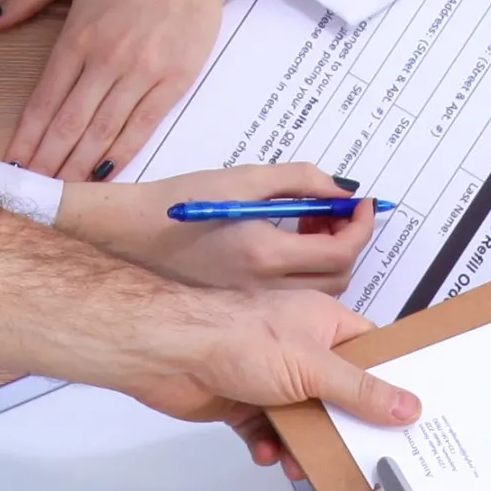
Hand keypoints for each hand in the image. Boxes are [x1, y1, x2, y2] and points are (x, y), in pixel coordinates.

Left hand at [0, 0, 280, 181]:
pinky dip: (122, 153)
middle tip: (33, 191)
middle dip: (48, 162)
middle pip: (69, 124)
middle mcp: (106, 59)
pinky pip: (143, 125)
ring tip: (63, 192)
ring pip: (103, 132)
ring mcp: (142, 73)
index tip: (13, 163)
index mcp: (78, 34)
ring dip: (80, 166)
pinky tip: (105, 173)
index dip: (27, 137)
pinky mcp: (174, 80)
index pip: (44, 99)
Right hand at [59, 161, 375, 292]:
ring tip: (309, 229)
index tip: (362, 205)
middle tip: (335, 214)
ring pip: (319, 295)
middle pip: (339, 279)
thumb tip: (339, 190)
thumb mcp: (242, 180)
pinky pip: (293, 302)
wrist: (129, 237)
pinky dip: (305, 277)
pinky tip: (286, 249)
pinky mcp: (243, 310)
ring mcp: (252, 304)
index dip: (360, 226)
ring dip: (328, 262)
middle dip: (348, 243)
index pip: (341, 250)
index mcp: (263, 252)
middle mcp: (262, 288)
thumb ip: (299, 182)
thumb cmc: (176, 205)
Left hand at [113, 288, 420, 472]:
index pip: (370, 351)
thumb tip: (406, 405)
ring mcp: (271, 376)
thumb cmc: (236, 336)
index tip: (408, 409)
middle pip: (340, 392)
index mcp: (324, 323)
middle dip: (346, 424)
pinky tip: (269, 453)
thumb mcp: (314, 366)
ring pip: (304, 418)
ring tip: (307, 462)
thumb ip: (361, 390)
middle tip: (363, 449)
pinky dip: (271, 446)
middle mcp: (300, 347)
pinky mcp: (244, 402)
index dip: (389, 379)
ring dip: (306, 443)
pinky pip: (269, 432)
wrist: (171, 354)